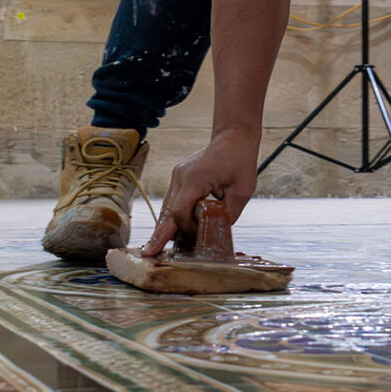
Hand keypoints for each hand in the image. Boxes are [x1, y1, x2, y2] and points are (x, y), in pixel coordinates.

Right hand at [142, 132, 257, 255]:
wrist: (233, 138)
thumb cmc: (240, 162)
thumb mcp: (242, 191)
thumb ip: (228, 214)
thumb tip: (215, 234)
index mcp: (195, 179)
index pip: (180, 211)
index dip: (187, 227)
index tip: (200, 233)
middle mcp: (180, 177)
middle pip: (166, 212)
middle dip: (159, 234)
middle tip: (148, 253)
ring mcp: (177, 176)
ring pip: (166, 208)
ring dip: (164, 227)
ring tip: (155, 247)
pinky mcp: (179, 178)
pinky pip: (172, 201)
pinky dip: (170, 217)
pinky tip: (167, 232)